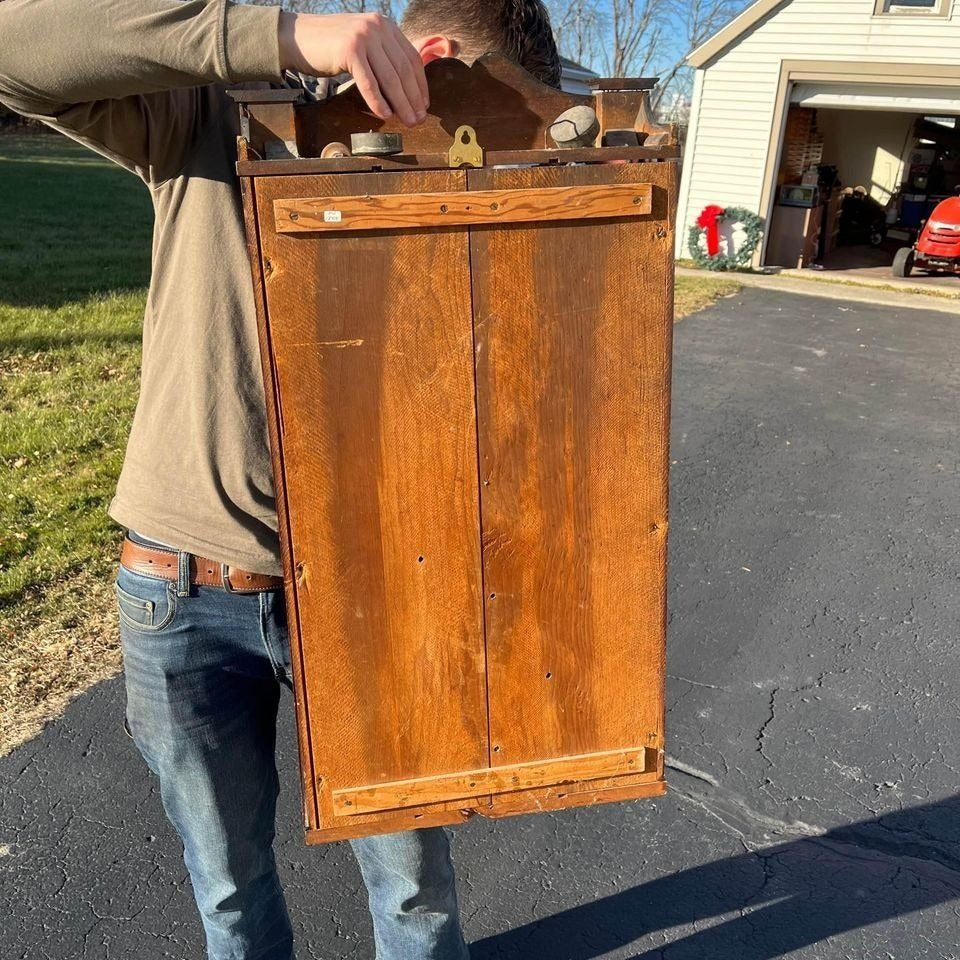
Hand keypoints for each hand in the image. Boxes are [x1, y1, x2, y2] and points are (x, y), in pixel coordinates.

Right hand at [279, 12, 428, 126]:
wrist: (298, 37)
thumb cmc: (332, 47)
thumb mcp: (364, 46)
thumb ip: (383, 59)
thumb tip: (406, 91)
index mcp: (385, 26)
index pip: (411, 58)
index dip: (420, 85)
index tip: (424, 105)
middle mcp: (377, 27)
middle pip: (403, 70)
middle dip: (413, 99)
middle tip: (419, 120)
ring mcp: (363, 36)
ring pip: (390, 78)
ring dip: (401, 104)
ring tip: (408, 122)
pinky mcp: (349, 50)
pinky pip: (369, 82)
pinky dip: (378, 101)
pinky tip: (385, 115)